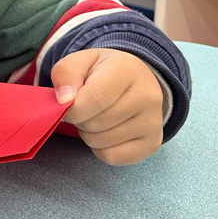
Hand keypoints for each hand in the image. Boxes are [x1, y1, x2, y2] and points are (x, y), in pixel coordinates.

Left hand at [52, 49, 164, 165]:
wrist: (135, 78)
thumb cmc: (102, 71)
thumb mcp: (80, 61)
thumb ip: (65, 74)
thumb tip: (64, 101)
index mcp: (127, 71)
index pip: (94, 99)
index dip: (72, 108)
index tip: (65, 105)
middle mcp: (147, 96)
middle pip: (95, 123)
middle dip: (79, 119)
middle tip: (84, 107)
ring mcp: (153, 122)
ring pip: (100, 142)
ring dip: (88, 133)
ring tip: (96, 116)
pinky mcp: (152, 143)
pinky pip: (112, 157)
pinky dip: (100, 148)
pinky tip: (106, 131)